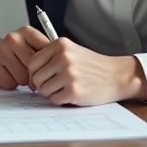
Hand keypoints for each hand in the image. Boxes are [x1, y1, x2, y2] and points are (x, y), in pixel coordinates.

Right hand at [0, 26, 50, 87]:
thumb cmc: (17, 51)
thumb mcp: (31, 45)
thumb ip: (45, 52)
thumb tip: (60, 68)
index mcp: (26, 31)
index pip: (45, 51)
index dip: (48, 64)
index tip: (47, 68)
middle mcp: (13, 38)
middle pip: (34, 66)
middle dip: (35, 75)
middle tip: (33, 75)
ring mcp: (2, 51)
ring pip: (23, 77)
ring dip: (24, 81)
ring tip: (20, 73)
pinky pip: (11, 83)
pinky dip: (12, 84)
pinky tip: (9, 75)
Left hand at [25, 37, 146, 105]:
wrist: (116, 75)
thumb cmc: (92, 65)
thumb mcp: (72, 51)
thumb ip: (51, 57)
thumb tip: (29, 73)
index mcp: (60, 45)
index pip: (33, 62)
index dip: (34, 73)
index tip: (41, 79)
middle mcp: (64, 57)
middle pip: (37, 77)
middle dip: (43, 85)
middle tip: (55, 86)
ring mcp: (69, 74)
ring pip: (44, 90)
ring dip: (52, 94)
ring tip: (64, 89)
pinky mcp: (74, 91)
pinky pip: (55, 100)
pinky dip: (61, 101)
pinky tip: (71, 95)